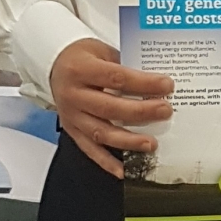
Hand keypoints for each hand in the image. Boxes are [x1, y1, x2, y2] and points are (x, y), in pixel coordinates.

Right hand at [49, 38, 172, 178]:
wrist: (54, 65)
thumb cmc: (82, 57)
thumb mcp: (102, 50)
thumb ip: (126, 64)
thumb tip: (156, 81)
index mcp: (81, 70)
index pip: (116, 77)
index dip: (143, 83)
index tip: (166, 86)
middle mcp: (73, 95)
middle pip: (110, 107)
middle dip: (141, 111)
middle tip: (165, 111)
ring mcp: (71, 116)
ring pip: (101, 132)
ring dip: (128, 141)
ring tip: (151, 144)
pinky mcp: (72, 131)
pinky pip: (90, 150)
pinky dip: (107, 162)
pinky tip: (124, 170)